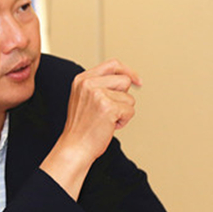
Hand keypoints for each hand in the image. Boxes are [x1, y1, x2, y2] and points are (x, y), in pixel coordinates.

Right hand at [40, 59, 141, 199]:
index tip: (137, 80)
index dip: (127, 71)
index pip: (112, 64)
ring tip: (106, 119)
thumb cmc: (81, 127)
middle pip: (124, 80)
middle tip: (109, 109)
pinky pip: (130, 110)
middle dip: (122, 97)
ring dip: (122, 111)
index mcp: (82, 79)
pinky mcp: (108, 107)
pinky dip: (123, 121)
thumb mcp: (84, 98)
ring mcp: (98, 94)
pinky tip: (109, 125)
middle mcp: (88, 84)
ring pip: (129, 97)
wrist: (75, 146)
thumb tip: (128, 78)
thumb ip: (100, 85)